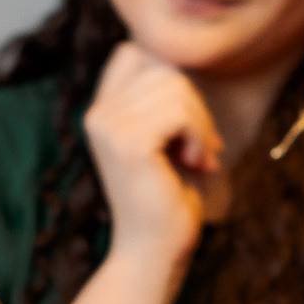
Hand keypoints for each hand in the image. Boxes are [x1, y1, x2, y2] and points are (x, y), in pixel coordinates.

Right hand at [81, 41, 222, 267]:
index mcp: (101, 111)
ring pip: (175, 87)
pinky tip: (198, 163)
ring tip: (201, 157)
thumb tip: (186, 63)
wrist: (153, 252)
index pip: (133, 52)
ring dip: (201, 123)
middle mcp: (97, 115)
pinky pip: (180, 112)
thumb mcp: (164, 139)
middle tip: (205, 146)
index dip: (169, 76)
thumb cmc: (166, 198)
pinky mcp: (129, 144)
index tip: (184, 121)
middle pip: (163, 68)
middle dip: (195, 104)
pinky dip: (200, 136)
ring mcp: (109, 127)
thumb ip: (164, 101)